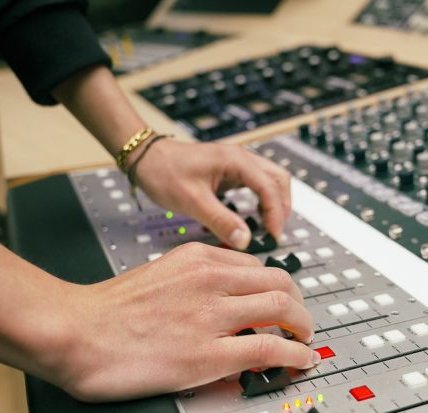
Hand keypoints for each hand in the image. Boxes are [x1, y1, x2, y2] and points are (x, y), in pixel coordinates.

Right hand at [58, 243, 318, 400]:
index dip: (278, 287)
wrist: (73, 331)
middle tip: (301, 323)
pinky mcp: (208, 354)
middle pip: (280, 282)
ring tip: (306, 343)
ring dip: (303, 328)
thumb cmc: (104, 311)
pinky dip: (295, 355)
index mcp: (196, 259)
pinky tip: (301, 362)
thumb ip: (193, 283)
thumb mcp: (158, 276)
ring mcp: (211, 316)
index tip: (281, 302)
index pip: (257, 266)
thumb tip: (219, 303)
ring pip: (283, 310)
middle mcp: (210, 280)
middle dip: (298, 305)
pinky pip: (270, 348)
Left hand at [133, 138, 291, 249]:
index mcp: (236, 160)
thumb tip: (245, 240)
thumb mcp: (193, 201)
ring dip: (274, 203)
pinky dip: (261, 200)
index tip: (274, 236)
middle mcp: (240, 158)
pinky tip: (254, 217)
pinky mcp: (229, 172)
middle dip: (282, 206)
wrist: (145, 158)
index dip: (276, 213)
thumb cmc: (163, 172)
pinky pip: (256, 184)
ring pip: (270, 181)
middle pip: (278, 180)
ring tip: (269, 227)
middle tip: (275, 232)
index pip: (270, 187)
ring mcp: (236, 164)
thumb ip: (220, 221)